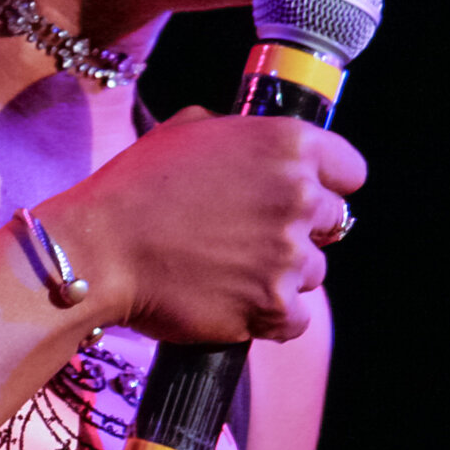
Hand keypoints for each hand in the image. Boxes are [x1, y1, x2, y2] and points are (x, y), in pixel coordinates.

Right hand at [53, 106, 364, 343]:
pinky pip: (295, 319)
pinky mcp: (272, 306)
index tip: (308, 195)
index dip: (328, 183)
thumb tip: (255, 143)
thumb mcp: (188, 130)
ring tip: (229, 268)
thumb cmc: (134, 187)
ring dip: (281, 274)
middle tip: (253, 235)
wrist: (99, 249)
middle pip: (334, 222)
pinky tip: (232, 300)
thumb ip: (239, 134)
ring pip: (313, 272)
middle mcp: (299, 196)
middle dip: (301, 229)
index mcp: (287, 143)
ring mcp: (289, 255)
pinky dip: (269, 317)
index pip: (351, 170)